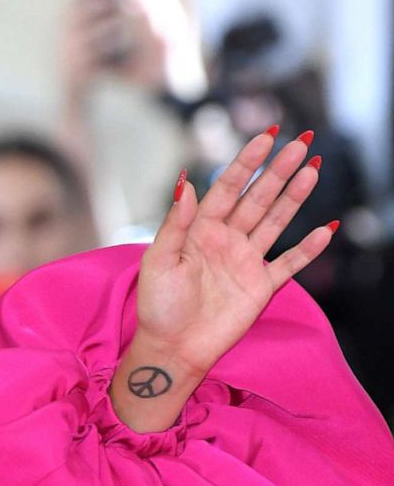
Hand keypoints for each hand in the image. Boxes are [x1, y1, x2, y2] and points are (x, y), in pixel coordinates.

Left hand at [137, 128, 331, 376]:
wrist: (173, 347)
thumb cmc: (158, 304)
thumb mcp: (159, 260)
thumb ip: (174, 223)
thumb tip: (185, 183)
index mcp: (199, 229)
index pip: (227, 188)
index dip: (246, 163)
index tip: (266, 138)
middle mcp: (226, 239)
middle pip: (258, 198)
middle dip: (279, 171)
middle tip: (302, 143)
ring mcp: (246, 261)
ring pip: (276, 222)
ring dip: (295, 198)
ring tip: (313, 170)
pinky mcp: (261, 286)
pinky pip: (289, 263)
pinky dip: (308, 248)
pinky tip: (326, 228)